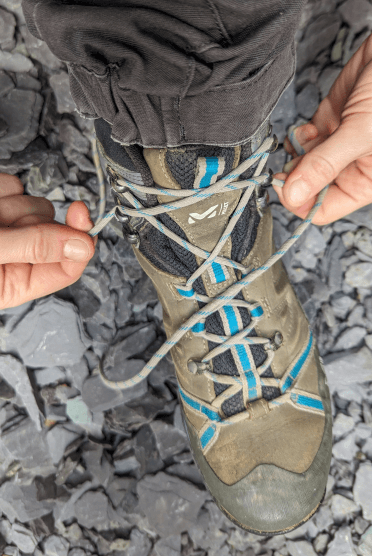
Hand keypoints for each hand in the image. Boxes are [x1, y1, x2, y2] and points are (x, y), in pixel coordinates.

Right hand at [0, 173, 97, 309]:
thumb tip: (84, 246)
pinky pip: (16, 187)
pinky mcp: (1, 202)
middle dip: (34, 221)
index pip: (66, 269)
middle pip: (56, 232)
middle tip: (4, 223)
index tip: (82, 218)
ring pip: (39, 207)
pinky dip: (3, 190)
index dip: (79, 244)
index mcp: (16, 283)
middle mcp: (16, 257)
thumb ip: (35, 247)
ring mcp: (9, 227)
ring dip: (15, 204)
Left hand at [273, 33, 371, 224]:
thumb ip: (325, 164)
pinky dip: (295, 139)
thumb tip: (294, 195)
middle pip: (307, 189)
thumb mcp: (362, 133)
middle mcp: (350, 169)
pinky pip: (300, 144)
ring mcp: (336, 147)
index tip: (285, 185)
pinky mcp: (327, 125)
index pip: (323, 210)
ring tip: (304, 140)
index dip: (300, 202)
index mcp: (366, 182)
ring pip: (300, 167)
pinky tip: (303, 131)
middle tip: (292, 160)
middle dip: (295, 177)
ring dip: (294, 157)